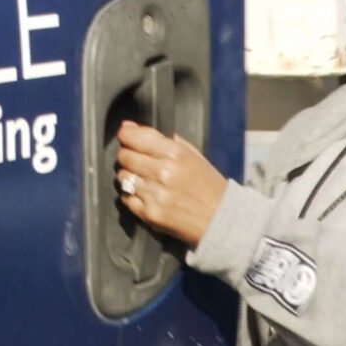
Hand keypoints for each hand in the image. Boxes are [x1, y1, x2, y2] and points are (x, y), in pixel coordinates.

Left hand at [113, 121, 228, 246]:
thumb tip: (129, 126)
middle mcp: (162, 172)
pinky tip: (146, 196)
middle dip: (128, 156)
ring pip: (122, 177)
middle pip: (123, 156)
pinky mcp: (150, 214)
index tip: (127, 138)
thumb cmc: (209, 185)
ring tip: (144, 180)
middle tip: (139, 162)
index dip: (126, 135)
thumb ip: (161, 139)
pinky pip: (126, 199)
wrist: (223, 220)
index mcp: (174, 153)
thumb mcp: (193, 155)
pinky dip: (132, 196)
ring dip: (129, 177)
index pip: (131, 136)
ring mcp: (154, 194)